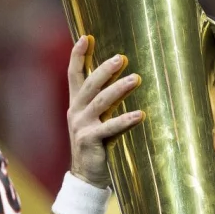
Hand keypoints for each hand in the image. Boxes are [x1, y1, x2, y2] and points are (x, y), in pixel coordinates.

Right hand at [65, 35, 143, 187]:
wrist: (86, 176)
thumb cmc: (97, 144)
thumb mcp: (98, 118)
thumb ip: (106, 99)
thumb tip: (125, 76)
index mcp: (75, 104)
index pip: (74, 75)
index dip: (78, 56)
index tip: (85, 37)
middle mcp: (75, 112)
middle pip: (89, 85)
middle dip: (104, 70)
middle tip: (121, 58)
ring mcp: (81, 126)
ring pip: (100, 102)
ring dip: (119, 89)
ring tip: (136, 79)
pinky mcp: (90, 141)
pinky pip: (110, 128)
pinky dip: (126, 120)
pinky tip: (140, 114)